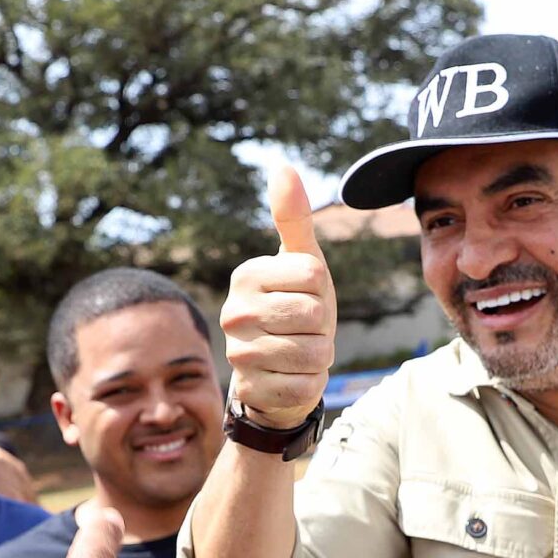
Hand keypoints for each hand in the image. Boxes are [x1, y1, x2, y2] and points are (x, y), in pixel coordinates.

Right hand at [220, 166, 335, 428]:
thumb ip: (294, 218)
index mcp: (247, 275)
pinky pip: (304, 386)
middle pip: (314, 314)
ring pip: (312, 352)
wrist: (280, 368)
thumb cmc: (296, 305)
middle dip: (322, 325)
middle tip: (304, 328)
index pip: (314, 275)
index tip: (305, 295)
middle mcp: (234, 313)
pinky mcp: (250, 391)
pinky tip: (292, 377)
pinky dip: (309, 383)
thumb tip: (282, 166)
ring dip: (318, 355)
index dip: (322, 288)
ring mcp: (238, 354)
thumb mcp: (301, 261)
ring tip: (299, 351)